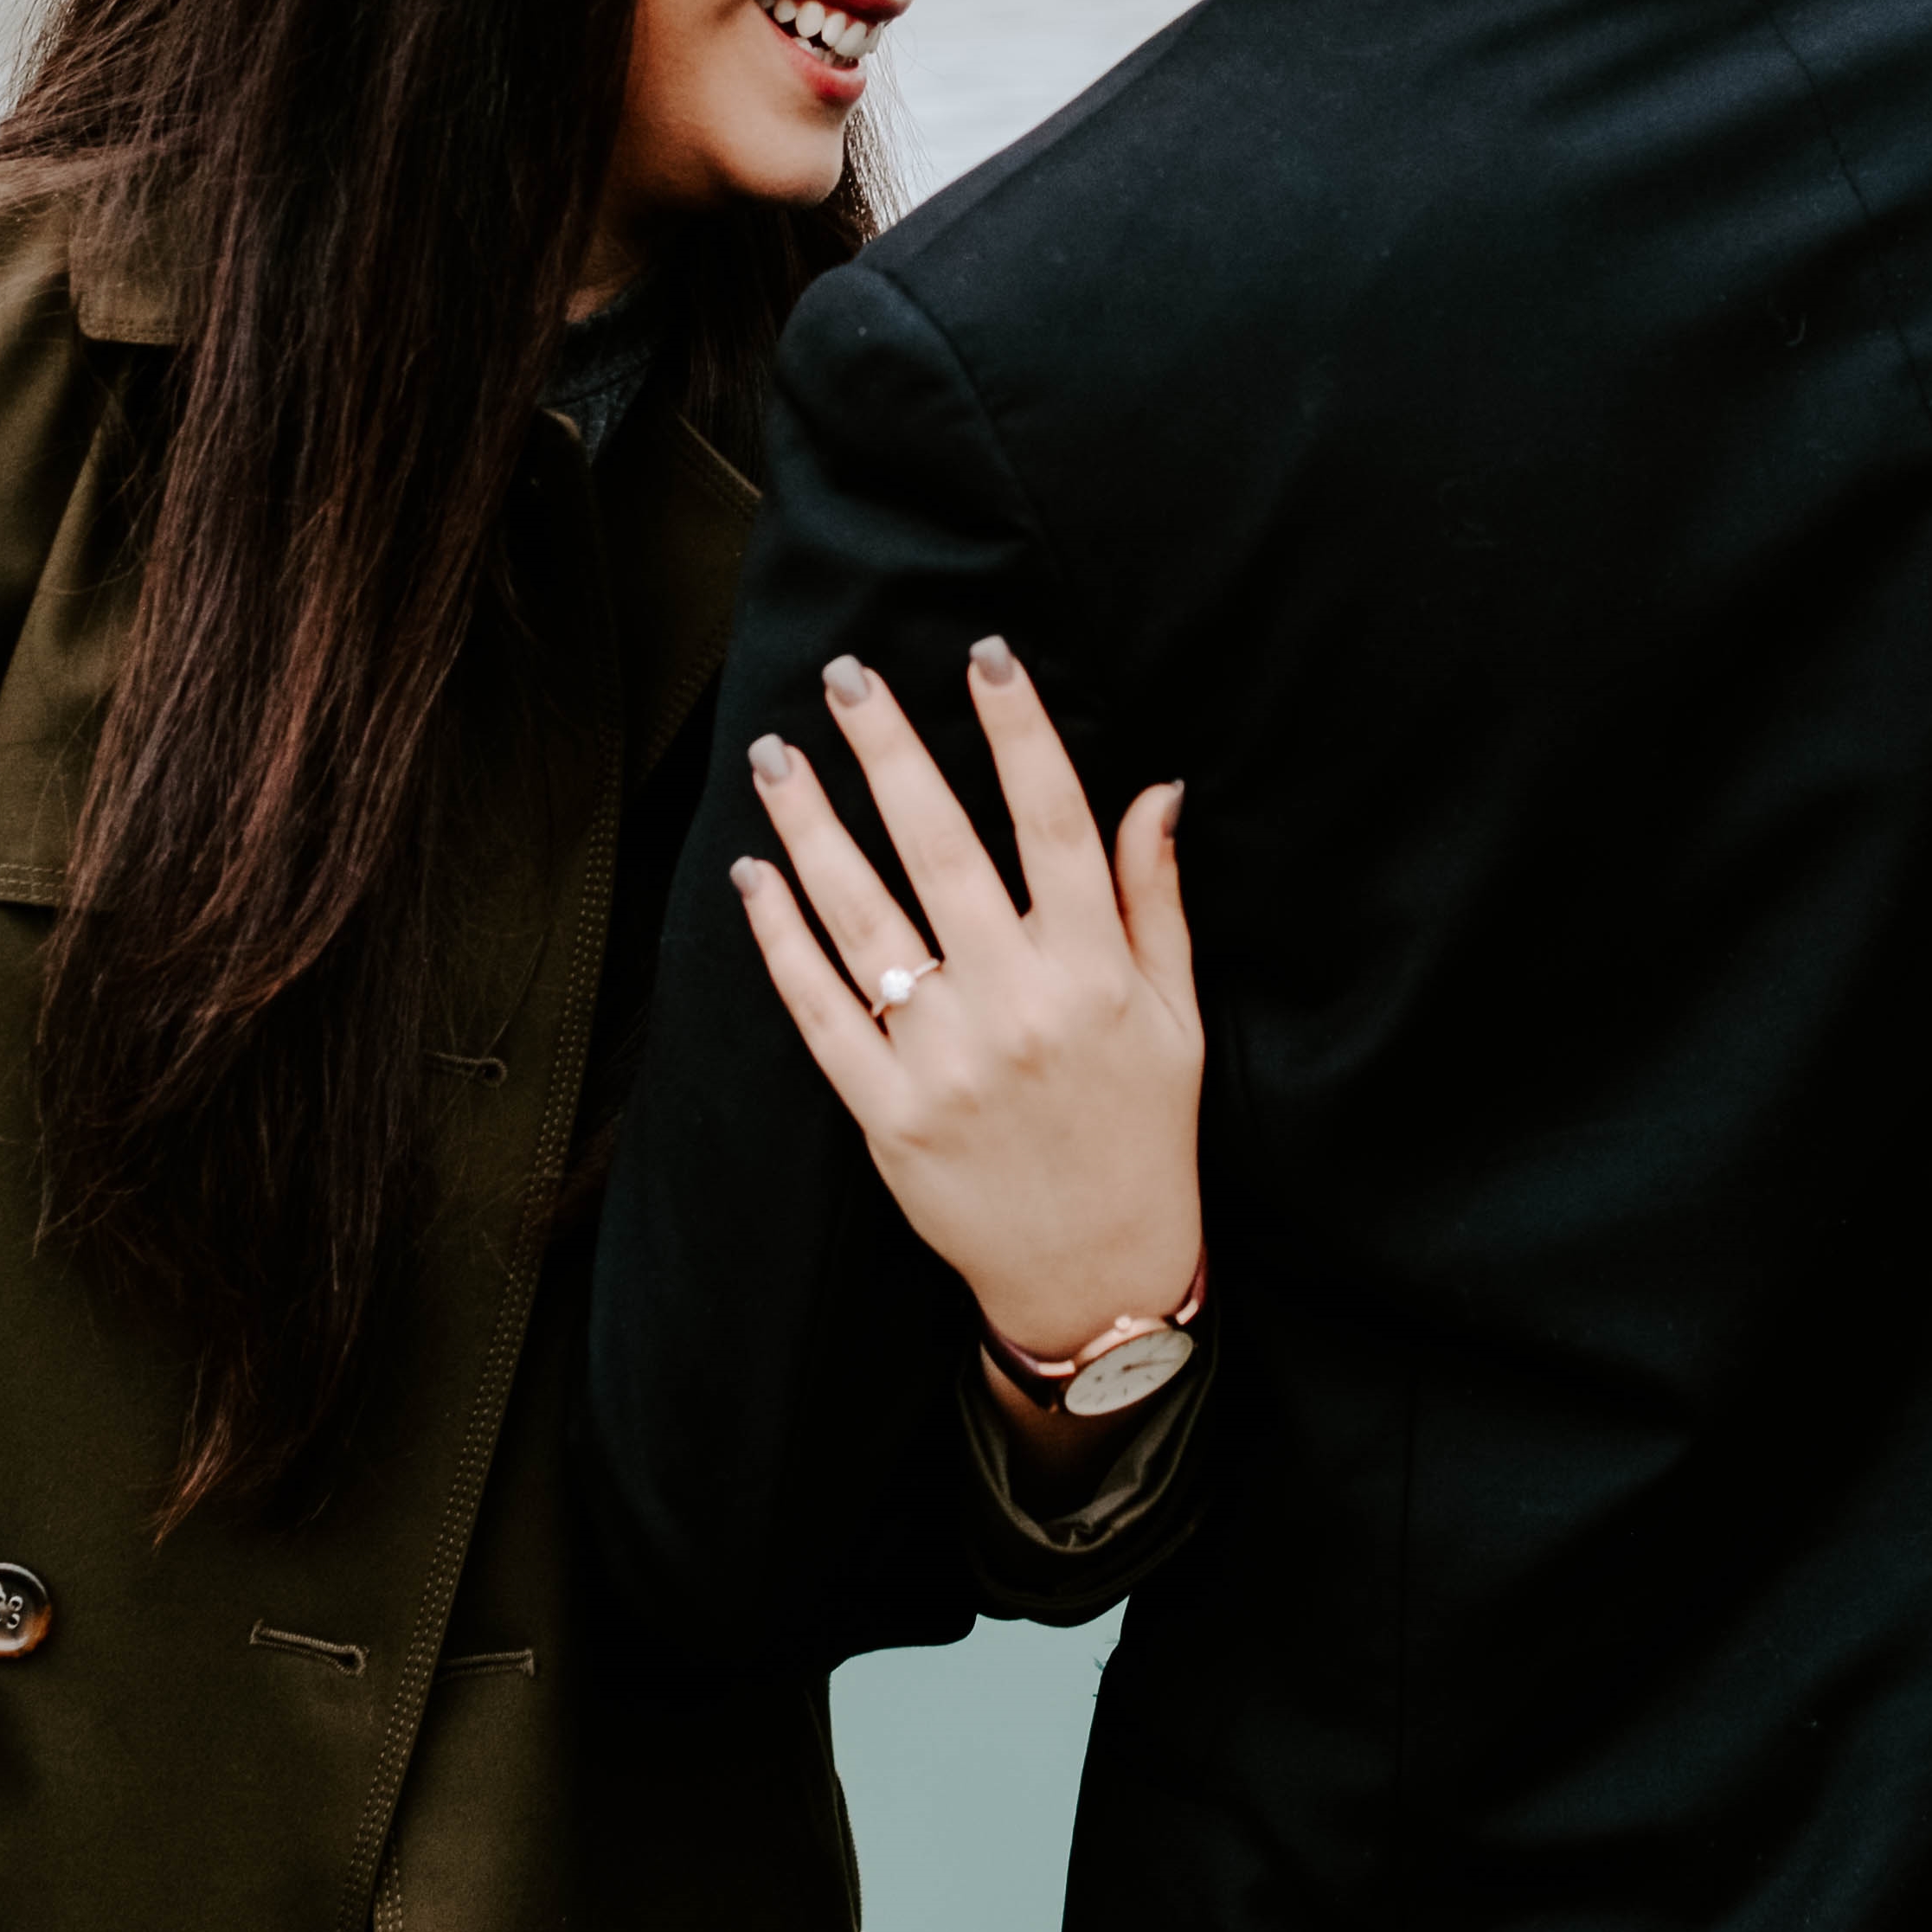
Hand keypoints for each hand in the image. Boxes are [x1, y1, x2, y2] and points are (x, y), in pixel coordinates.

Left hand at [727, 637, 1202, 1370]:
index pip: (1052, 822)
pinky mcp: (885, 1114)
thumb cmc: (1144, 1132)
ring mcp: (941, 1061)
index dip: (1018, 732)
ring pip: (861, 918)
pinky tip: (753, 873)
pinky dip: (780, 938)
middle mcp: (1015, 1004)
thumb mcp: (1177, 1015)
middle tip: (846, 674)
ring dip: (812, 827)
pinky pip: (818, 1010)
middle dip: (890, 750)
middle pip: (940, 848)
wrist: (1098, 1276)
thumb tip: (1154, 785)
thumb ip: (1152, 897)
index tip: (984, 655)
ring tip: (775, 755)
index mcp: (1093, 971)